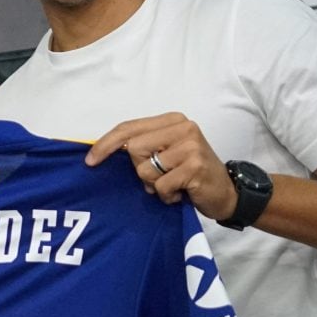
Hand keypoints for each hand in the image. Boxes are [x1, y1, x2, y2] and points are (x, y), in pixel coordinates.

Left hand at [85, 112, 237, 220]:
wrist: (227, 193)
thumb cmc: (190, 174)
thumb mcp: (166, 153)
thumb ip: (142, 147)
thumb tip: (102, 152)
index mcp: (172, 120)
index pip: (128, 127)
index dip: (105, 144)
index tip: (89, 161)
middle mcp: (183, 127)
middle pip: (133, 149)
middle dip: (140, 170)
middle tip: (161, 177)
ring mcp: (190, 146)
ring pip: (145, 169)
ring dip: (155, 185)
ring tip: (173, 184)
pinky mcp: (195, 166)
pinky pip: (161, 186)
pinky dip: (167, 196)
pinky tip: (181, 193)